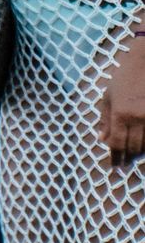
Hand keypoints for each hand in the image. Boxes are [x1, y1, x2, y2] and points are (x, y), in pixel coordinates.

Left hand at [99, 35, 144, 166]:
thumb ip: (104, 118)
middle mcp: (136, 118)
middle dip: (126, 158)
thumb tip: (102, 140)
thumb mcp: (108, 95)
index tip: (114, 164)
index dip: (114, 156)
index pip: (116, 143)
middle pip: (132, 147)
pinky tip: (143, 147)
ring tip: (133, 158)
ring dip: (139, 154)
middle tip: (123, 165)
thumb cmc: (125, 77)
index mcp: (119, 113)